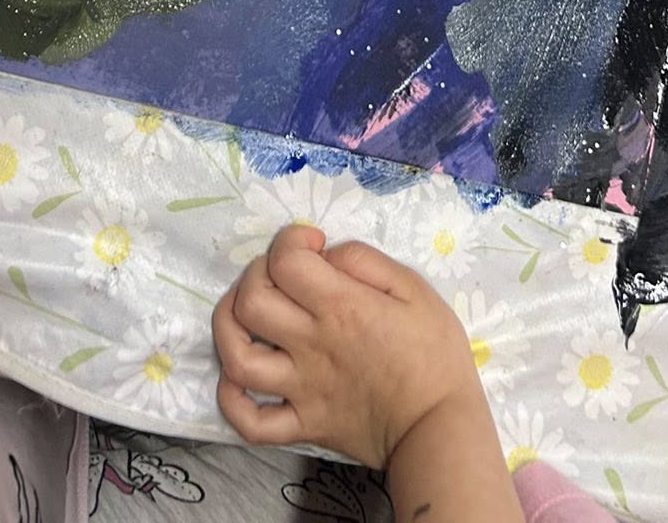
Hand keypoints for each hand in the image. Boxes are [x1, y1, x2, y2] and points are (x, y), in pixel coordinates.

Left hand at [214, 224, 484, 466]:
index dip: (291, 240)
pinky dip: (231, 399)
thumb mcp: (414, 289)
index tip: (312, 245)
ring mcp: (301, 390)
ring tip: (245, 314)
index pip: (286, 261)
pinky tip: (238, 377)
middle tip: (282, 275)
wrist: (440, 428)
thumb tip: (325, 255)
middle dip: (255, 273)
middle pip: (251, 301)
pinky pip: (250, 422)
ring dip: (228, 328)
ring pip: (237, 358)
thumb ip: (365, 262)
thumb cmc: (434, 355)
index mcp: (341, 307)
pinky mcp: (302, 426)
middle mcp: (311, 345)